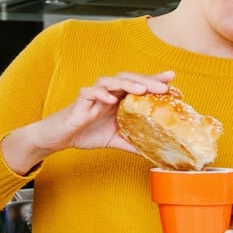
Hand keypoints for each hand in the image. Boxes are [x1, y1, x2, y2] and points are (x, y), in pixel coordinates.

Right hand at [2, 70, 173, 172]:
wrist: (59, 138)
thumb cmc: (85, 133)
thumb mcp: (115, 140)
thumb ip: (134, 143)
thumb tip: (155, 154)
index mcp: (118, 99)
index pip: (139, 86)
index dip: (155, 80)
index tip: (172, 79)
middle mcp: (108, 93)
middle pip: (129, 80)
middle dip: (147, 81)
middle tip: (163, 86)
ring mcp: (94, 95)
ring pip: (111, 82)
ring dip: (127, 84)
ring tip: (141, 89)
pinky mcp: (80, 101)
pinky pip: (90, 92)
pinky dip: (101, 94)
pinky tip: (111, 99)